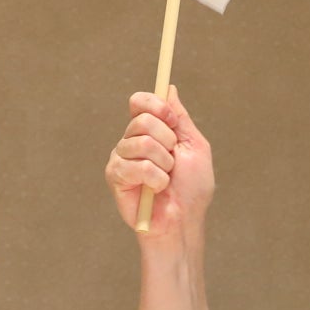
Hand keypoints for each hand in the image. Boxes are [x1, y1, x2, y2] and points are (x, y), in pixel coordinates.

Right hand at [105, 89, 213, 236]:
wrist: (184, 221)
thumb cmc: (192, 189)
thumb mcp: (194, 147)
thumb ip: (181, 118)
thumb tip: (169, 88)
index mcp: (150, 131)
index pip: (140, 102)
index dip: (156, 106)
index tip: (172, 120)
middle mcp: (131, 141)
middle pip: (142, 120)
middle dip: (167, 140)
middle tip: (173, 161)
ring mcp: (121, 157)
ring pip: (142, 143)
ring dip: (164, 164)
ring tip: (166, 180)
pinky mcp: (115, 176)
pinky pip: (136, 166)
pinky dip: (155, 179)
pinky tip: (155, 191)